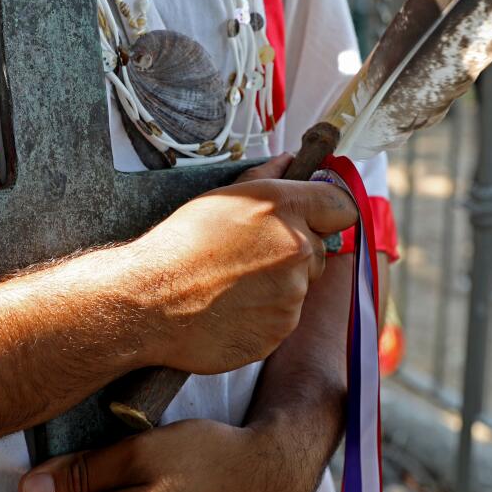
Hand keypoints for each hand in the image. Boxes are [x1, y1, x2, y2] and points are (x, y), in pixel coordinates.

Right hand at [130, 153, 356, 374]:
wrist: (149, 300)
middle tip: (248, 258)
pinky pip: (282, 319)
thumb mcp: (220, 199)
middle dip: (293, 254)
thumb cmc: (179, 245)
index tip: (312, 221)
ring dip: (276, 287)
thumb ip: (265, 178)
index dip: (327, 214)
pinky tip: (229, 309)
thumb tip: (288, 161)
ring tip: (231, 287)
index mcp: (283, 208)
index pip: (342, 207)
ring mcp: (292, 294)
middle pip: (319, 251)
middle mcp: (296, 248)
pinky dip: (262, 316)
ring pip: (299, 287)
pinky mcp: (280, 330)